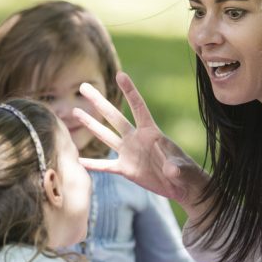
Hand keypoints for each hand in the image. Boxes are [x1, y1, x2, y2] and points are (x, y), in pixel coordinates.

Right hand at [75, 71, 207, 209]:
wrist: (182, 186)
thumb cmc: (187, 173)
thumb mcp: (183, 169)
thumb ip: (176, 167)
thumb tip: (171, 170)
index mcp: (151, 133)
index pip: (138, 107)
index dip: (129, 91)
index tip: (120, 75)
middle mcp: (136, 138)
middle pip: (113, 117)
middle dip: (98, 102)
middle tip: (83, 87)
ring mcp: (129, 152)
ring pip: (105, 135)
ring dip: (90, 124)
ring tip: (75, 111)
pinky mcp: (125, 168)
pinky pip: (105, 165)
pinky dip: (91, 164)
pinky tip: (77, 160)